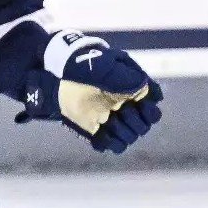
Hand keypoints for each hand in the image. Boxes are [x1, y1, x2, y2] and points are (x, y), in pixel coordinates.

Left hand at [18, 31, 163, 153]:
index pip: (153, 113)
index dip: (150, 113)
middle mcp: (124, 109)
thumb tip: (151, 93)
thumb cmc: (82, 61)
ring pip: (129, 138)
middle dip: (134, 122)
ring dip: (122, 133)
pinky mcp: (95, 129)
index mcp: (132, 94)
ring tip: (109, 122)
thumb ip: (130, 76)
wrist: (54, 70)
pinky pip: (111, 145)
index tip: (139, 106)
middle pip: (143, 127)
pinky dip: (108, 143)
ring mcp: (110, 120)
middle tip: (120, 112)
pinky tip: (100, 136)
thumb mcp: (108, 63)